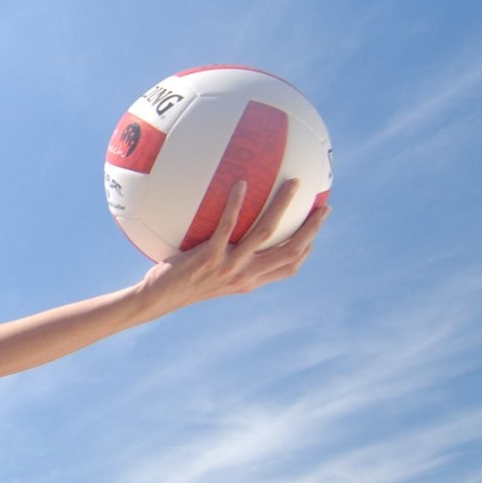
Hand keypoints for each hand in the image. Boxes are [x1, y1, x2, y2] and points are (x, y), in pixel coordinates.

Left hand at [143, 178, 323, 305]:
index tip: (316, 227)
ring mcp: (229, 266)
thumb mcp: (211, 273)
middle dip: (311, 228)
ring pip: (266, 233)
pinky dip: (236, 204)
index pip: (289, 266)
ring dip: (282, 206)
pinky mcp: (209, 257)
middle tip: (323, 206)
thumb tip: (232, 232)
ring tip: (293, 183)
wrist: (158, 299)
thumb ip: (227, 256)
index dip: (307, 247)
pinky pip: (227, 226)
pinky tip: (240, 183)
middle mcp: (245, 275)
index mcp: (250, 280)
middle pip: (290, 250)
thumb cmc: (181, 282)